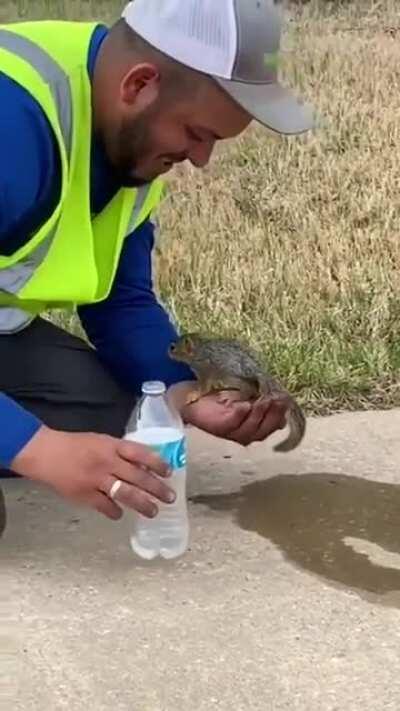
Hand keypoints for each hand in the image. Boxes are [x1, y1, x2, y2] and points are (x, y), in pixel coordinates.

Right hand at [11, 426, 175, 520]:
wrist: (47, 453)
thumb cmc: (76, 445)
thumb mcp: (101, 440)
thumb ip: (121, 451)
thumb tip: (144, 464)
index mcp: (111, 446)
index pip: (140, 453)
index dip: (157, 463)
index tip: (169, 472)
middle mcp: (107, 462)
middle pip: (138, 477)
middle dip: (157, 489)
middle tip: (170, 498)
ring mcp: (96, 480)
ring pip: (126, 494)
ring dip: (142, 504)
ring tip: (154, 511)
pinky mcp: (85, 495)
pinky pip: (105, 506)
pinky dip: (115, 511)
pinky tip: (120, 514)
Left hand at [169, 384, 288, 446]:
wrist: (195, 395)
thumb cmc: (223, 394)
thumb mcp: (248, 394)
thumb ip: (264, 399)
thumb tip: (284, 400)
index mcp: (256, 426)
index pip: (274, 425)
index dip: (281, 413)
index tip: (286, 399)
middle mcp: (246, 433)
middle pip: (265, 429)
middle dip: (273, 414)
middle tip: (277, 398)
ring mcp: (233, 433)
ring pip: (251, 428)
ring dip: (259, 413)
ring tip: (263, 399)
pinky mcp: (220, 428)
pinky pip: (234, 423)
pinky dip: (241, 414)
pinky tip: (245, 405)